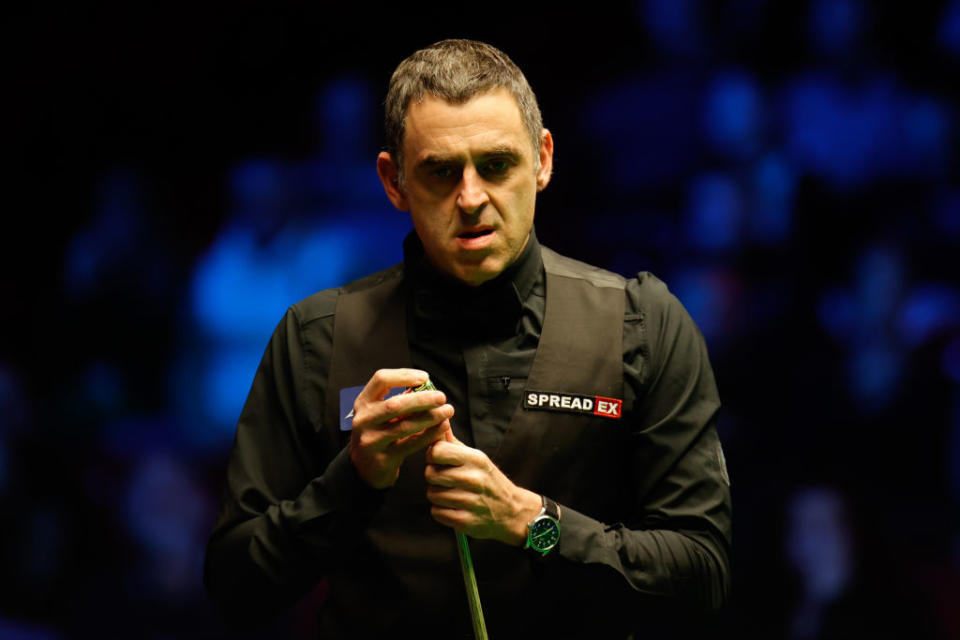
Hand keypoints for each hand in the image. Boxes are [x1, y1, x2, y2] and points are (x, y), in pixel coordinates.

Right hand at [349, 369, 453, 488]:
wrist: (364, 467)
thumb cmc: (378, 432)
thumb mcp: (379, 413)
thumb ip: (399, 399)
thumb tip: (427, 386)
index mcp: (363, 402)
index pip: (381, 380)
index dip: (404, 375)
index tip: (425, 377)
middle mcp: (364, 420)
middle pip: (395, 404)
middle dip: (422, 399)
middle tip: (442, 397)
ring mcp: (372, 441)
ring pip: (405, 426)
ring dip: (430, 417)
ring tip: (447, 411)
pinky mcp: (383, 459)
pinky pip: (411, 444)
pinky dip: (429, 434)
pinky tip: (442, 426)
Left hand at [425, 431, 541, 545]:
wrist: (511, 511)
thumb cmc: (489, 481)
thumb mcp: (476, 457)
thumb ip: (454, 443)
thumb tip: (439, 423)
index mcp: (475, 459)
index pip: (437, 451)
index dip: (433, 455)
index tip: (439, 460)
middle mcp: (473, 479)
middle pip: (430, 474)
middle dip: (434, 477)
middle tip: (446, 479)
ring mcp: (470, 501)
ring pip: (432, 494)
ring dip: (438, 495)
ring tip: (452, 494)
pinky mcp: (465, 521)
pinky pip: (436, 512)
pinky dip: (441, 511)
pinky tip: (454, 507)